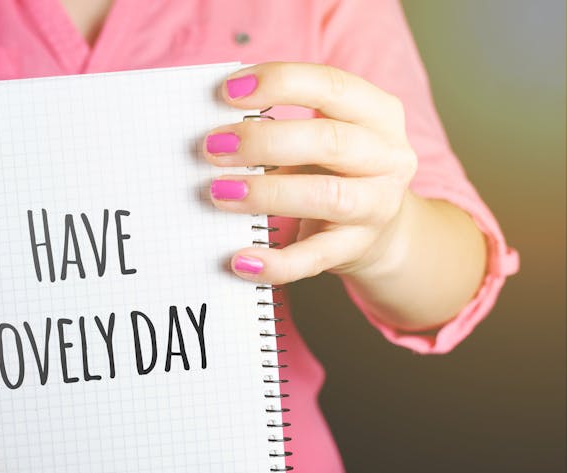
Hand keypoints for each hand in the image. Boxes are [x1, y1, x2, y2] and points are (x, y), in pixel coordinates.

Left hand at [204, 62, 418, 284]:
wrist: (380, 233)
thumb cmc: (335, 171)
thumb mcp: (321, 137)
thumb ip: (280, 125)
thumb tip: (213, 130)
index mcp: (378, 114)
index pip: (332, 85)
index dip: (280, 82)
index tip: (228, 90)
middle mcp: (387, 157)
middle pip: (328, 140)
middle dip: (264, 141)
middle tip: (213, 147)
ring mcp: (376, 206)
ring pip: (325, 195)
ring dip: (266, 193)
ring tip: (220, 192)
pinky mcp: (356, 248)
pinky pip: (314, 258)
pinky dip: (276, 262)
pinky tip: (241, 259)